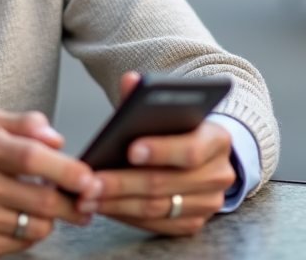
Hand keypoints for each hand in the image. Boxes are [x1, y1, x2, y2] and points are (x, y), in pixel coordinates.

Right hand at [0, 108, 101, 257]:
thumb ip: (25, 123)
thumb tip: (58, 139)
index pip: (32, 157)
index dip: (67, 170)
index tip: (89, 177)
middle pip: (42, 199)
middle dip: (74, 202)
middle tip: (87, 198)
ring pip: (37, 225)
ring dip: (54, 217)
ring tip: (51, 205)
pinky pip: (23, 242)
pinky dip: (33, 231)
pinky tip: (25, 217)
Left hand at [80, 72, 236, 235]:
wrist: (204, 157)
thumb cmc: (178, 130)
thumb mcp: (168, 110)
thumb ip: (146, 97)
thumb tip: (130, 80)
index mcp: (217, 140)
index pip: (191, 150)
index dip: (161, 151)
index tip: (130, 150)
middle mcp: (219, 175)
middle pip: (166, 183)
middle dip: (123, 183)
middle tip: (90, 182)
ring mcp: (208, 203)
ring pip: (157, 208)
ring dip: (117, 203)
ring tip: (86, 196)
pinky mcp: (193, 222)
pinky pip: (155, 225)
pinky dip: (125, 216)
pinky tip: (102, 206)